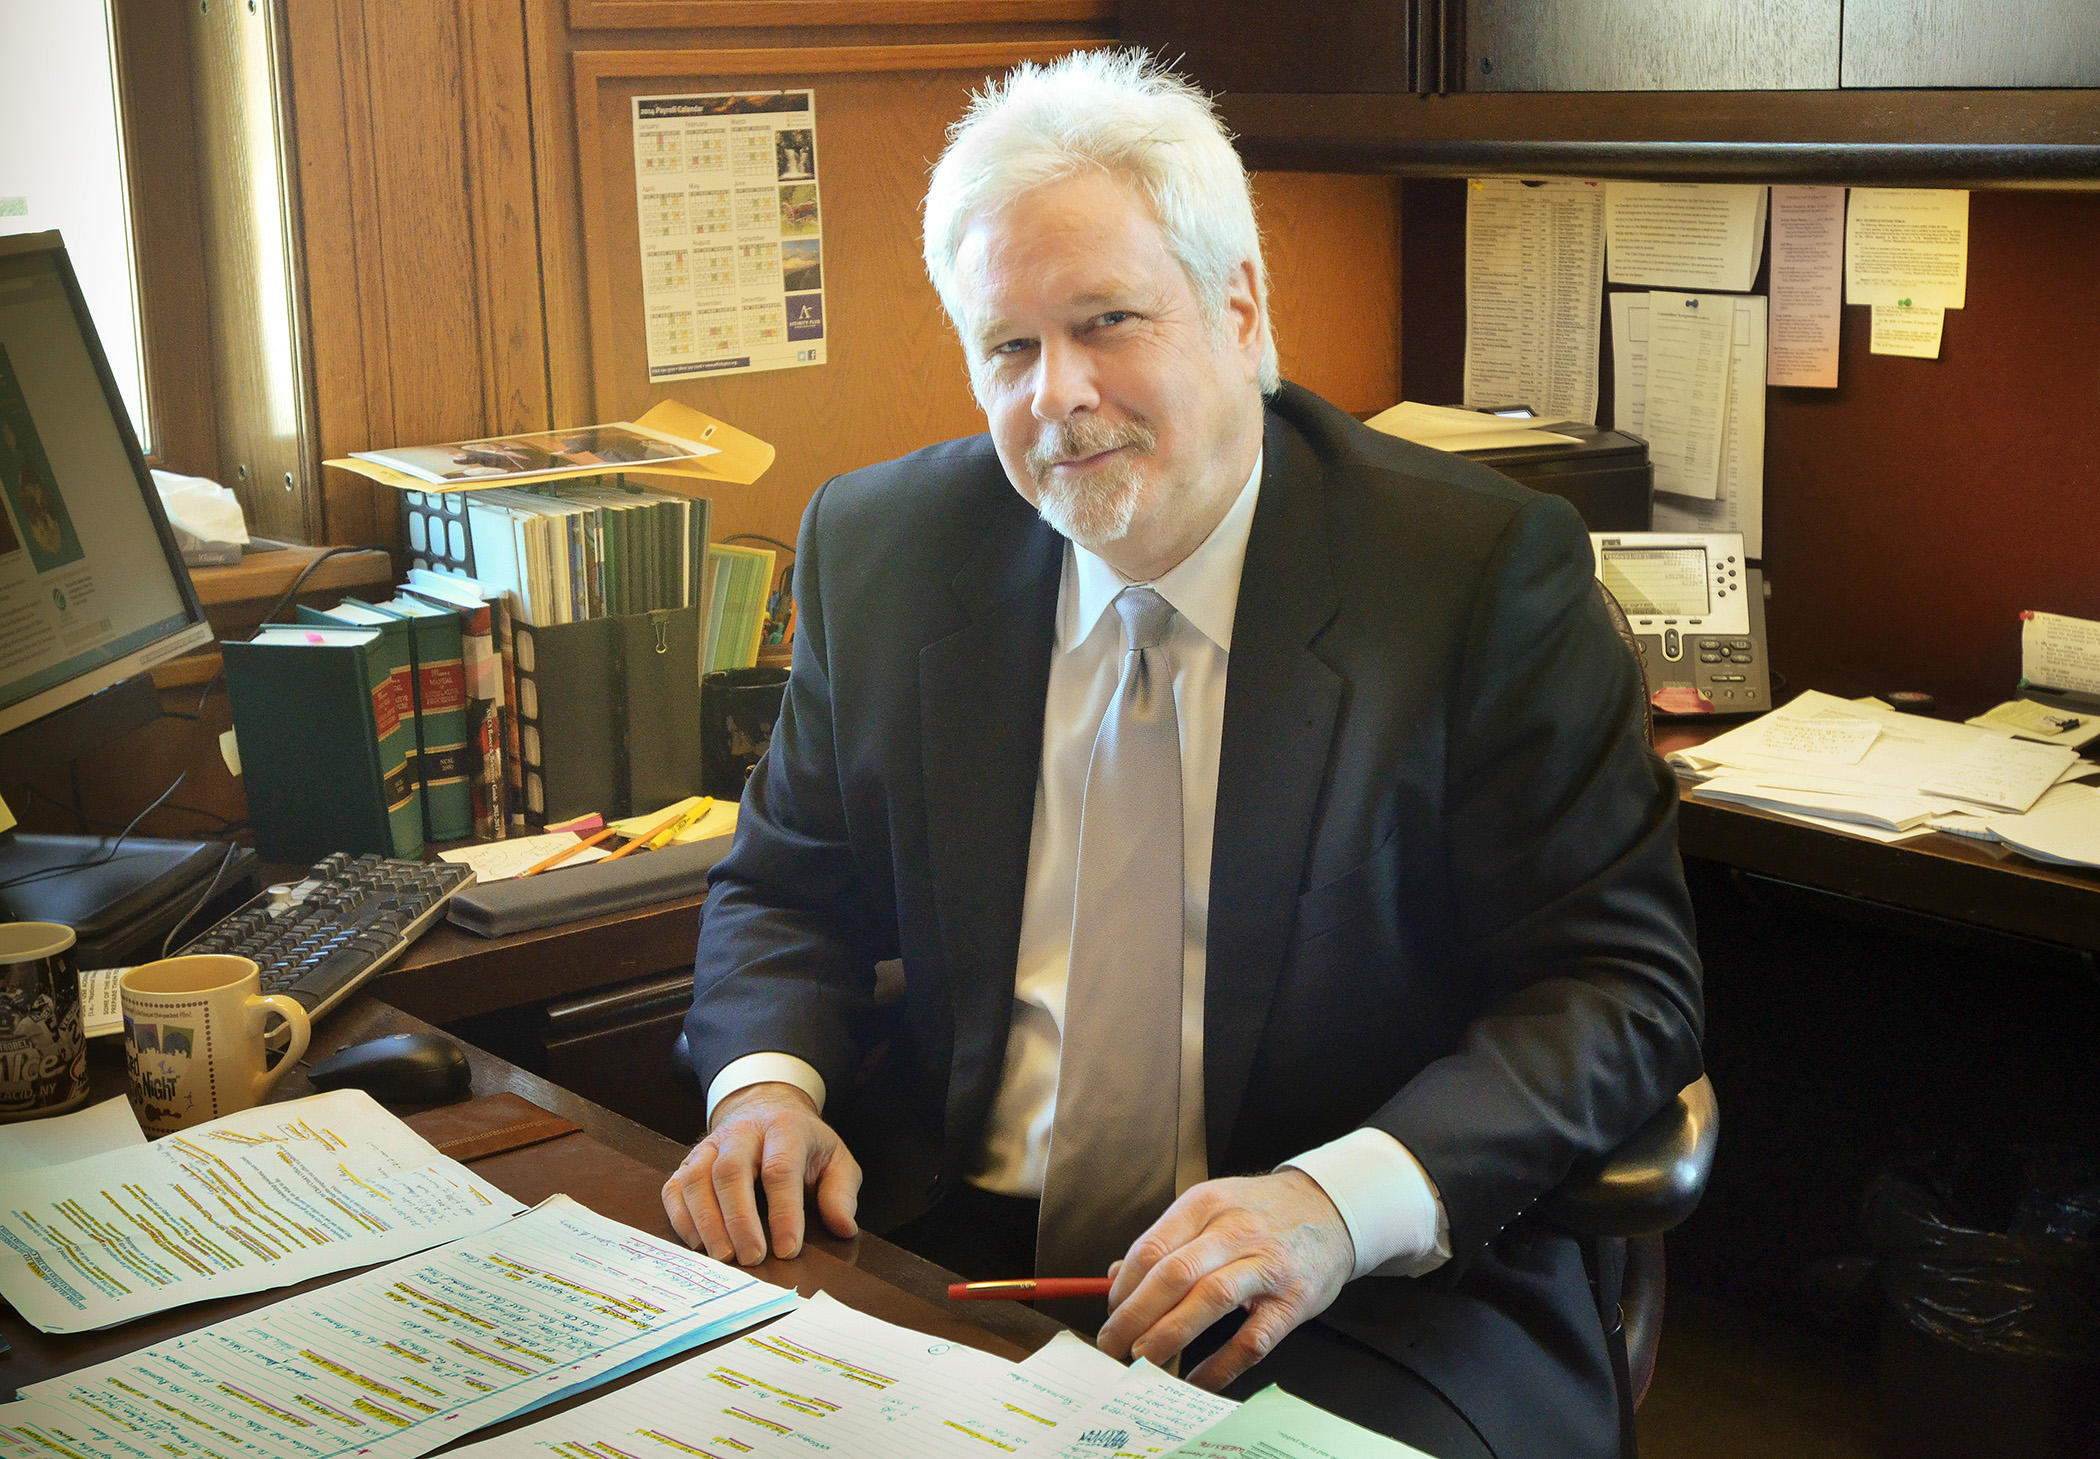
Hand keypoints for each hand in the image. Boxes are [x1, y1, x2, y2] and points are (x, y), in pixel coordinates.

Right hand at [660, 1082, 860, 1263]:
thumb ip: (841, 1192)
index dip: (784, 1212)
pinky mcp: (689, 1161)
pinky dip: (682, 1218)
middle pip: (731, 1171)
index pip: (780, 1168)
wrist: (766, 1110)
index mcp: (784, 1128)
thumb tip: (843, 1228)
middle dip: (740, 1219)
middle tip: (752, 1259)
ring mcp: (710, 1145)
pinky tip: (699, 1245)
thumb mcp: (835, 1159)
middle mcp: (742, 1132)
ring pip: (697, 1178)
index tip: (788, 1250)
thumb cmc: (803, 1145)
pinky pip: (675, 1187)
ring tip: (724, 1258)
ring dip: (707, 1222)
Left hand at [1095, 1170, 1353, 1390]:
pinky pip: (1252, 1340)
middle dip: (1135, 1315)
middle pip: (1174, 1274)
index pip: (1152, 1248)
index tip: (1110, 1313)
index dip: (1123, 1287)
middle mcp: (1235, 1230)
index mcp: (1206, 1204)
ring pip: (1210, 1301)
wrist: (1331, 1209)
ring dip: (1169, 1335)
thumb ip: (1167, 1241)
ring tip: (1142, 1360)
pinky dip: (1220, 1365)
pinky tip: (1196, 1381)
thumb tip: (1114, 1277)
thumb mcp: (1211, 1209)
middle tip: (1113, 1345)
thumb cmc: (1260, 1213)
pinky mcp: (1293, 1301)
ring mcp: (1267, 1265)